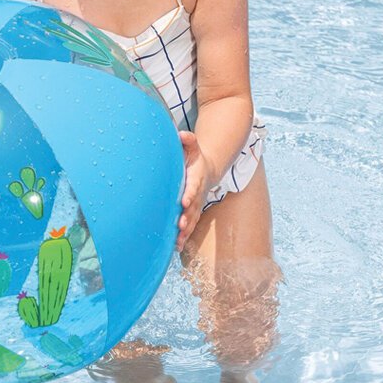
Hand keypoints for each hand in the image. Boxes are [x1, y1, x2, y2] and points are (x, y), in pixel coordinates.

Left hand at [175, 130, 214, 253]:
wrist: (206, 170)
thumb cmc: (194, 158)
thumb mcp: (193, 147)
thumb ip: (188, 140)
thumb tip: (181, 135)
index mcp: (196, 178)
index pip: (193, 187)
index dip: (189, 194)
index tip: (184, 201)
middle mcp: (197, 194)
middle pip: (193, 207)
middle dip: (187, 217)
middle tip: (181, 225)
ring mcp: (195, 205)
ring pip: (192, 220)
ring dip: (185, 231)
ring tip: (178, 242)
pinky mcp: (192, 213)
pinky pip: (189, 226)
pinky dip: (183, 237)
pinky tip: (176, 248)